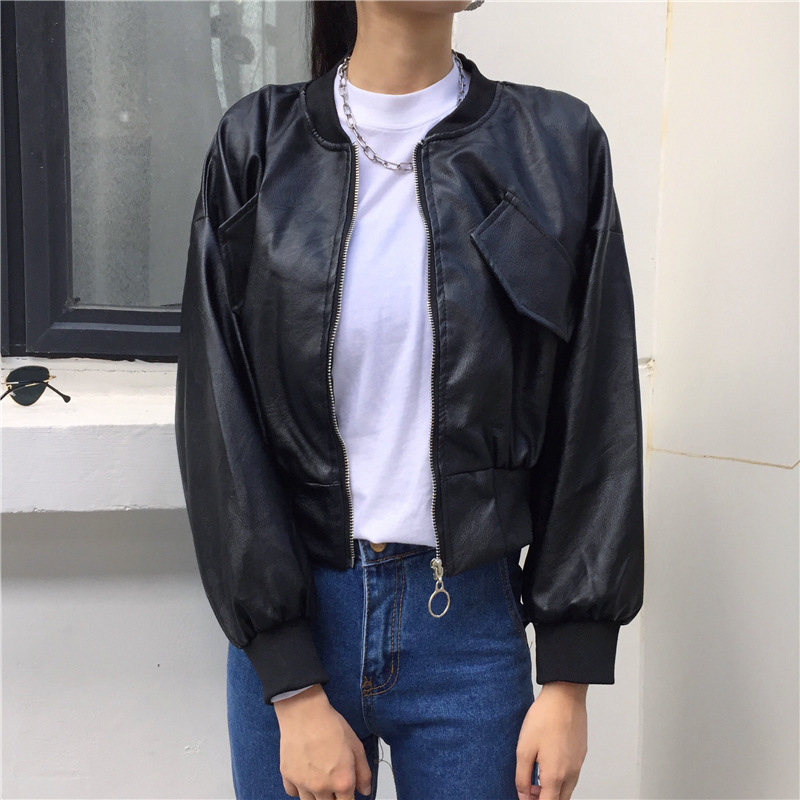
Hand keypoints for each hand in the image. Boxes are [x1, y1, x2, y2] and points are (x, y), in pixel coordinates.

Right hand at [273, 684, 372, 799]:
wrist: (305, 713)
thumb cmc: (330, 725)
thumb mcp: (356, 746)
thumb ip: (363, 772)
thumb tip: (365, 790)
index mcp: (342, 782)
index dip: (348, 797)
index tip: (347, 791)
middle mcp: (322, 788)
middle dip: (333, 797)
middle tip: (334, 781)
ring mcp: (303, 784)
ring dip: (317, 795)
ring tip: (320, 778)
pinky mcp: (288, 777)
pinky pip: (294, 793)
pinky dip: (299, 788)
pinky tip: (305, 775)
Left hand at [515, 681, 587, 799]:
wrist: (565, 695)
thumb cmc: (545, 718)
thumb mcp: (524, 748)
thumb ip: (522, 777)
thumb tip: (523, 795)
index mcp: (556, 776)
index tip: (524, 797)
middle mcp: (571, 774)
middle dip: (544, 799)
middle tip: (528, 788)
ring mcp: (578, 764)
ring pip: (567, 789)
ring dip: (552, 789)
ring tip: (535, 775)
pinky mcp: (581, 753)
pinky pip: (572, 774)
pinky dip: (560, 777)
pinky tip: (548, 761)